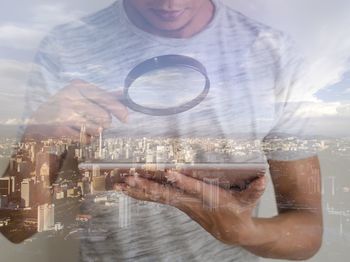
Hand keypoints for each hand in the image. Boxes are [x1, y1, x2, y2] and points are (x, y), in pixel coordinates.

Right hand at [25, 79, 127, 138]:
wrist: (36, 122)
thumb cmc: (64, 108)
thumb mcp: (81, 96)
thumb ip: (102, 96)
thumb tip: (124, 94)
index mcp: (78, 86)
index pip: (106, 98)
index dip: (119, 110)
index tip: (126, 118)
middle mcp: (71, 97)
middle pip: (104, 116)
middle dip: (105, 123)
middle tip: (96, 122)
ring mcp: (64, 113)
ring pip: (97, 129)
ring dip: (95, 132)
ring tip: (84, 127)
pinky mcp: (60, 129)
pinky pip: (86, 139)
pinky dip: (86, 139)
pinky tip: (77, 133)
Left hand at [122, 171, 265, 244]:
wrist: (232, 233)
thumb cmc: (240, 213)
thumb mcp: (249, 201)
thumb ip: (255, 189)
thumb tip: (263, 178)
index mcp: (208, 199)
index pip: (194, 189)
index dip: (182, 181)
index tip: (169, 173)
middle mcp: (191, 203)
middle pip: (166, 194)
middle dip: (147, 185)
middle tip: (129, 177)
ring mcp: (183, 205)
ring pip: (157, 197)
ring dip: (138, 190)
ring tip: (119, 184)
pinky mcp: (179, 204)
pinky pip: (157, 199)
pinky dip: (142, 194)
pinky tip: (128, 189)